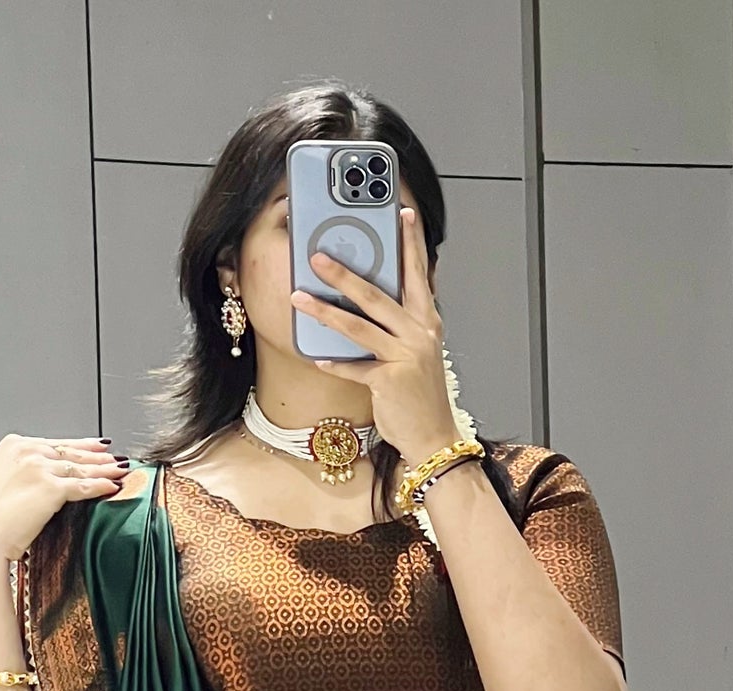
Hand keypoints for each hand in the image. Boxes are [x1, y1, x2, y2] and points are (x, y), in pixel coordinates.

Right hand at [0, 433, 128, 562]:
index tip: (98, 446)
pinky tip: (113, 487)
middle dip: (97, 457)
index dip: (81, 445)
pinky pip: (83, 486)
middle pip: (71, 453)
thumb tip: (48, 484)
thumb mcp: (4, 487)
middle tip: (116, 459)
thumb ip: (25, 477)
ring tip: (121, 471)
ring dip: (104, 470)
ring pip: (80, 468)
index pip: (55, 444)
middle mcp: (26, 451)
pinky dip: (100, 487)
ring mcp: (38, 467)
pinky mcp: (50, 488)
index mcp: (13, 447)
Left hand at [290, 208, 458, 462]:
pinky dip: (334, 362)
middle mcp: (418, 333)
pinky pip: (355, 367)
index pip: (418, 272)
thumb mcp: (418, 351)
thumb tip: (374, 298)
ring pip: (358, 327)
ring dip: (325, 311)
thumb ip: (402, 323)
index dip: (410, 242)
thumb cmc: (421, 395)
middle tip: (318, 256)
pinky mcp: (389, 381)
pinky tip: (316, 355)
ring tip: (299, 297)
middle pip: (376, 295)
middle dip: (344, 273)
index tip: (401, 213)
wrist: (434, 436)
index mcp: (426, 321)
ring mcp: (405, 356)